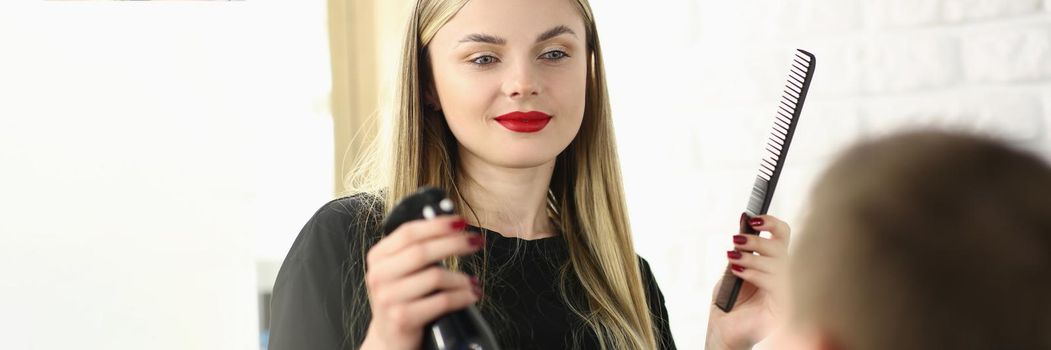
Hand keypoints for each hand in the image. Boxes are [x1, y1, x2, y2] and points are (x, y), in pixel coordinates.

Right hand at [360, 216, 483, 349]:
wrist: (390, 338)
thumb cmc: (403, 299)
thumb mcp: (402, 271)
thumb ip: (418, 249)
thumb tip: (453, 226)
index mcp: (379, 257)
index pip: (409, 232)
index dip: (437, 225)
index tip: (461, 222)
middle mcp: (379, 275)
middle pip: (422, 251)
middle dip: (455, 244)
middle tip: (476, 242)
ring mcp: (388, 298)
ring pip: (435, 276)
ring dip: (461, 277)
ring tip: (472, 281)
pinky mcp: (402, 318)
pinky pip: (441, 301)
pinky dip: (462, 296)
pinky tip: (471, 295)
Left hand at [706, 214, 790, 349]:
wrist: (722, 330)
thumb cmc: (728, 302)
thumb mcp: (733, 268)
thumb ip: (741, 247)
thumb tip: (745, 217)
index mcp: (774, 264)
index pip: (782, 236)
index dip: (772, 223)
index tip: (753, 219)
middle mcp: (784, 276)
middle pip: (781, 247)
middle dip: (757, 240)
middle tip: (736, 241)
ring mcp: (786, 291)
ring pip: (779, 264)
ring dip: (752, 257)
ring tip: (732, 258)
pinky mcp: (783, 307)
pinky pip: (775, 284)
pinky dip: (755, 273)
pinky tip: (739, 272)